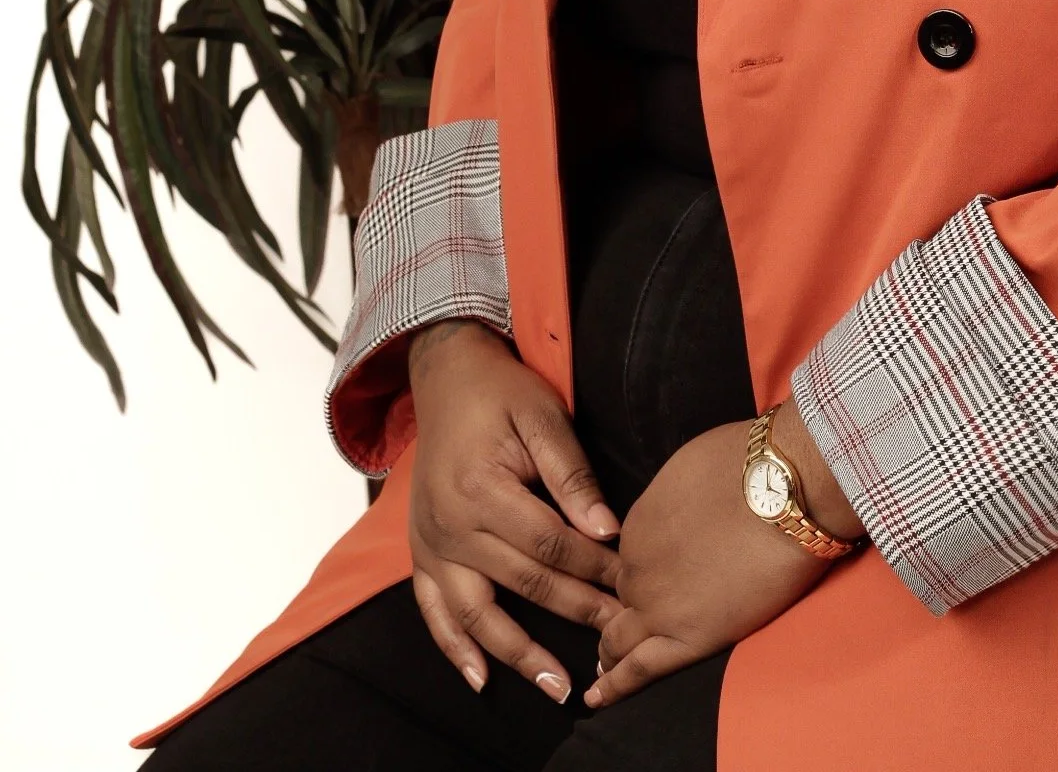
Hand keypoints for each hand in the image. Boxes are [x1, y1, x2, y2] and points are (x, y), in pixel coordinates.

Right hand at [407, 319, 622, 704]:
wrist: (446, 377)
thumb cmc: (501, 392)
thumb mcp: (543, 416)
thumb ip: (572, 474)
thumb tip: (605, 529)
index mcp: (482, 489)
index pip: (549, 544)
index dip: (592, 568)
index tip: (630, 584)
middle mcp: (451, 525)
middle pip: (523, 582)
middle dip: (576, 612)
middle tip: (619, 639)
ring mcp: (432, 544)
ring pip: (477, 613)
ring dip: (517, 653)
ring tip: (558, 685)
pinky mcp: (422, 552)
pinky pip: (434, 611)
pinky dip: (456, 648)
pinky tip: (481, 677)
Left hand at [588, 401, 862, 709]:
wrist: (783, 491)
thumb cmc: (749, 466)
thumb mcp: (689, 468)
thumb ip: (673, 503)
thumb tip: (683, 509)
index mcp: (636, 526)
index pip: (630, 561)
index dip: (640, 573)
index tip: (649, 581)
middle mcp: (635, 568)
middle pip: (623, 598)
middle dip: (622, 611)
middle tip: (621, 629)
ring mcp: (656, 607)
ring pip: (619, 639)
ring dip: (610, 652)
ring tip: (604, 669)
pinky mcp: (686, 640)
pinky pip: (638, 670)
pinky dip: (614, 687)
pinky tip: (596, 699)